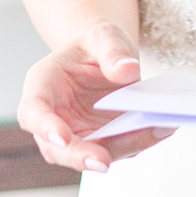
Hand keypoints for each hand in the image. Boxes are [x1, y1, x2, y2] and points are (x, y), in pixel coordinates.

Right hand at [18, 22, 165, 173]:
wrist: (106, 56)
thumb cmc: (96, 45)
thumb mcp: (103, 35)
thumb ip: (112, 49)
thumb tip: (128, 71)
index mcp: (41, 87)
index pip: (34, 112)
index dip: (45, 127)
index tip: (62, 137)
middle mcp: (54, 119)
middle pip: (58, 148)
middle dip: (80, 156)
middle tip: (103, 162)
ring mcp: (77, 134)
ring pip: (89, 154)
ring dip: (118, 150)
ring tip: (153, 132)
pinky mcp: (101, 141)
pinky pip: (116, 148)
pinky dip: (138, 142)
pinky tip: (162, 128)